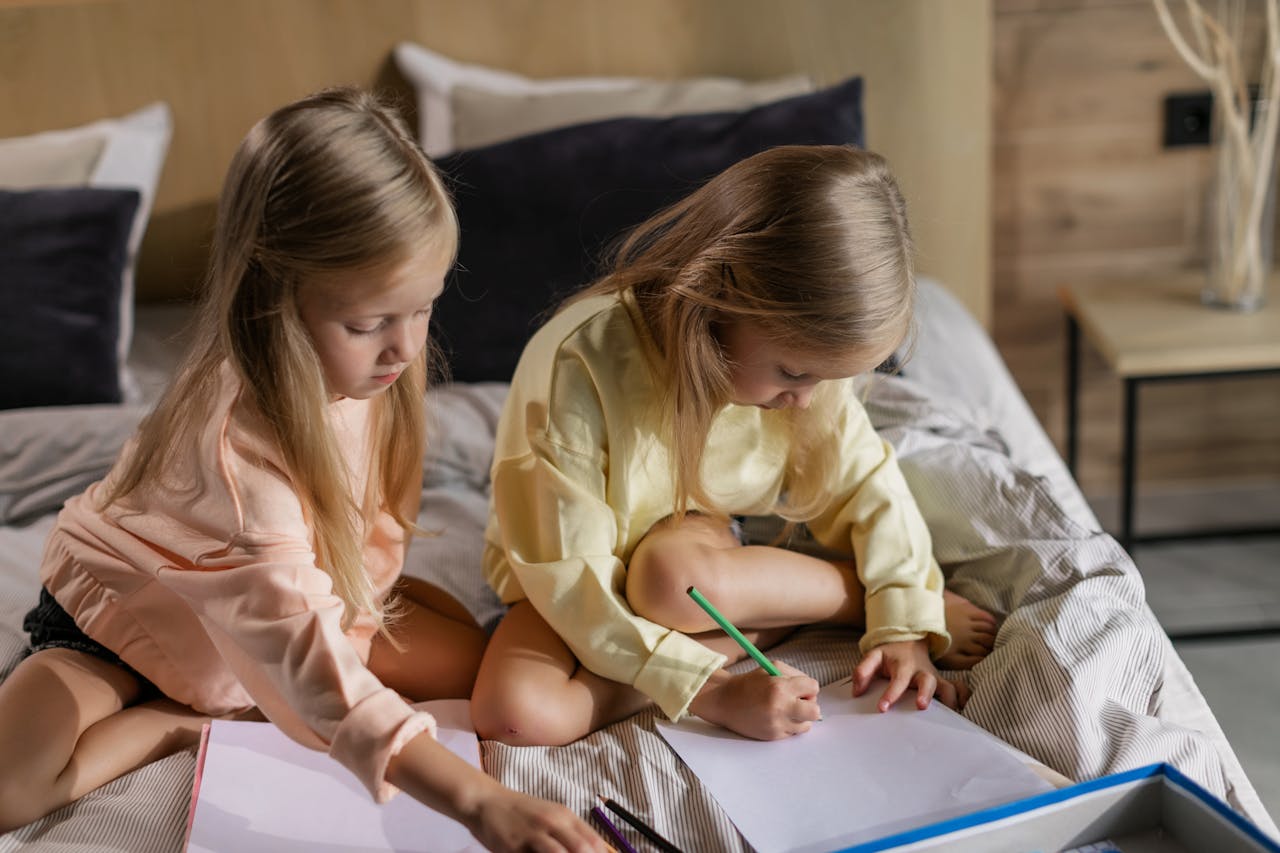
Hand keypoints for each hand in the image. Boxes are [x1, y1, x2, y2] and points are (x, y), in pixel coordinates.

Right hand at [387, 731, 607, 852]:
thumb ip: (572, 833)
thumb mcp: (550, 816)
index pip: (594, 842)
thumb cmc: (521, 812)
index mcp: (565, 816)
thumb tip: (599, 850)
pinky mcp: (515, 848)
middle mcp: (553, 823)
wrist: (486, 801)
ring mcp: (534, 836)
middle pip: (582, 850)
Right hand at [688, 662, 820, 739]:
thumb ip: (794, 675)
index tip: (801, 689)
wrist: (725, 701)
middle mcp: (780, 707)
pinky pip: (792, 733)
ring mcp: (777, 724)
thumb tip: (812, 690)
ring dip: (801, 717)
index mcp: (780, 687)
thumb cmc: (750, 683)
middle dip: (810, 705)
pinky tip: (777, 718)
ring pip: (806, 725)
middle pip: (815, 711)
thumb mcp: (771, 669)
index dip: (808, 687)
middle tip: (799, 702)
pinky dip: (789, 726)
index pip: (813, 688)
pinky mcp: (772, 736)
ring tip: (787, 711)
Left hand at [851, 639, 969, 711]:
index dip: (890, 694)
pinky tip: (961, 711)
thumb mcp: (873, 656)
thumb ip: (863, 671)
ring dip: (949, 700)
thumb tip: (857, 691)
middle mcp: (922, 672)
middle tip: (922, 706)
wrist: (908, 641)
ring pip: (947, 687)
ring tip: (948, 716)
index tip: (882, 708)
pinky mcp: (942, 683)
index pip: (898, 681)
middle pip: (928, 681)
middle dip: (926, 693)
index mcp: (903, 666)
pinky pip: (958, 689)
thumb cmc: (889, 654)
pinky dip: (962, 698)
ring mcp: (934, 678)